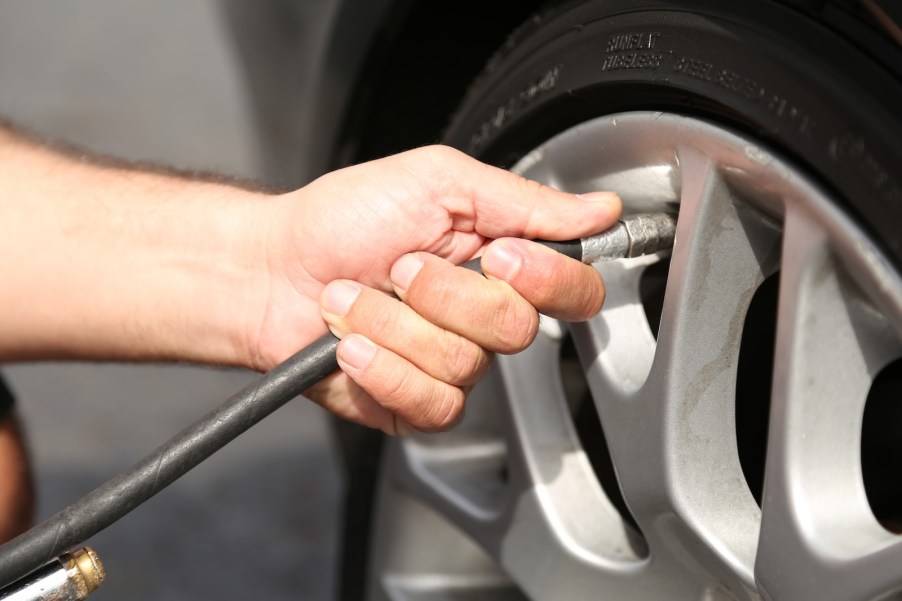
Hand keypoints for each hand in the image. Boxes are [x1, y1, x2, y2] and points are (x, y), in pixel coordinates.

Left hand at [245, 145, 620, 433]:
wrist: (271, 270)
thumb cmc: (342, 220)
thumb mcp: (437, 183)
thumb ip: (522, 200)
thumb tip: (598, 209)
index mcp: (500, 262)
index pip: (574, 289)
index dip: (545, 279)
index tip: (496, 253)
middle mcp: (482, 317)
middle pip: (516, 328)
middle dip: (444, 292)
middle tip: (400, 267)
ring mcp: (451, 363)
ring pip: (463, 364)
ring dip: (393, 323)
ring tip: (356, 299)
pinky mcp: (416, 403)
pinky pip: (431, 402)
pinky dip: (381, 366)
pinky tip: (352, 344)